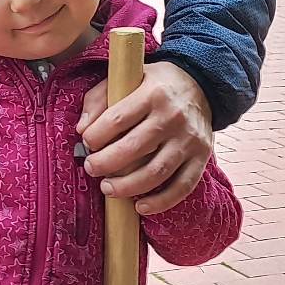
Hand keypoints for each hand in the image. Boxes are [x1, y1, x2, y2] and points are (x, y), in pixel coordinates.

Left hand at [77, 60, 212, 216]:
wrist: (203, 85)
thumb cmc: (157, 85)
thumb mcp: (129, 78)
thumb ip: (100, 98)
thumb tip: (81, 129)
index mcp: (152, 94)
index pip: (118, 118)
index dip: (96, 135)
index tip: (86, 142)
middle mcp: (173, 117)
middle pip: (134, 148)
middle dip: (106, 163)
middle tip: (91, 168)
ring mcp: (189, 139)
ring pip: (156, 171)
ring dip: (127, 186)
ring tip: (107, 189)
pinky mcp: (201, 157)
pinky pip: (182, 186)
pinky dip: (160, 202)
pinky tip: (140, 207)